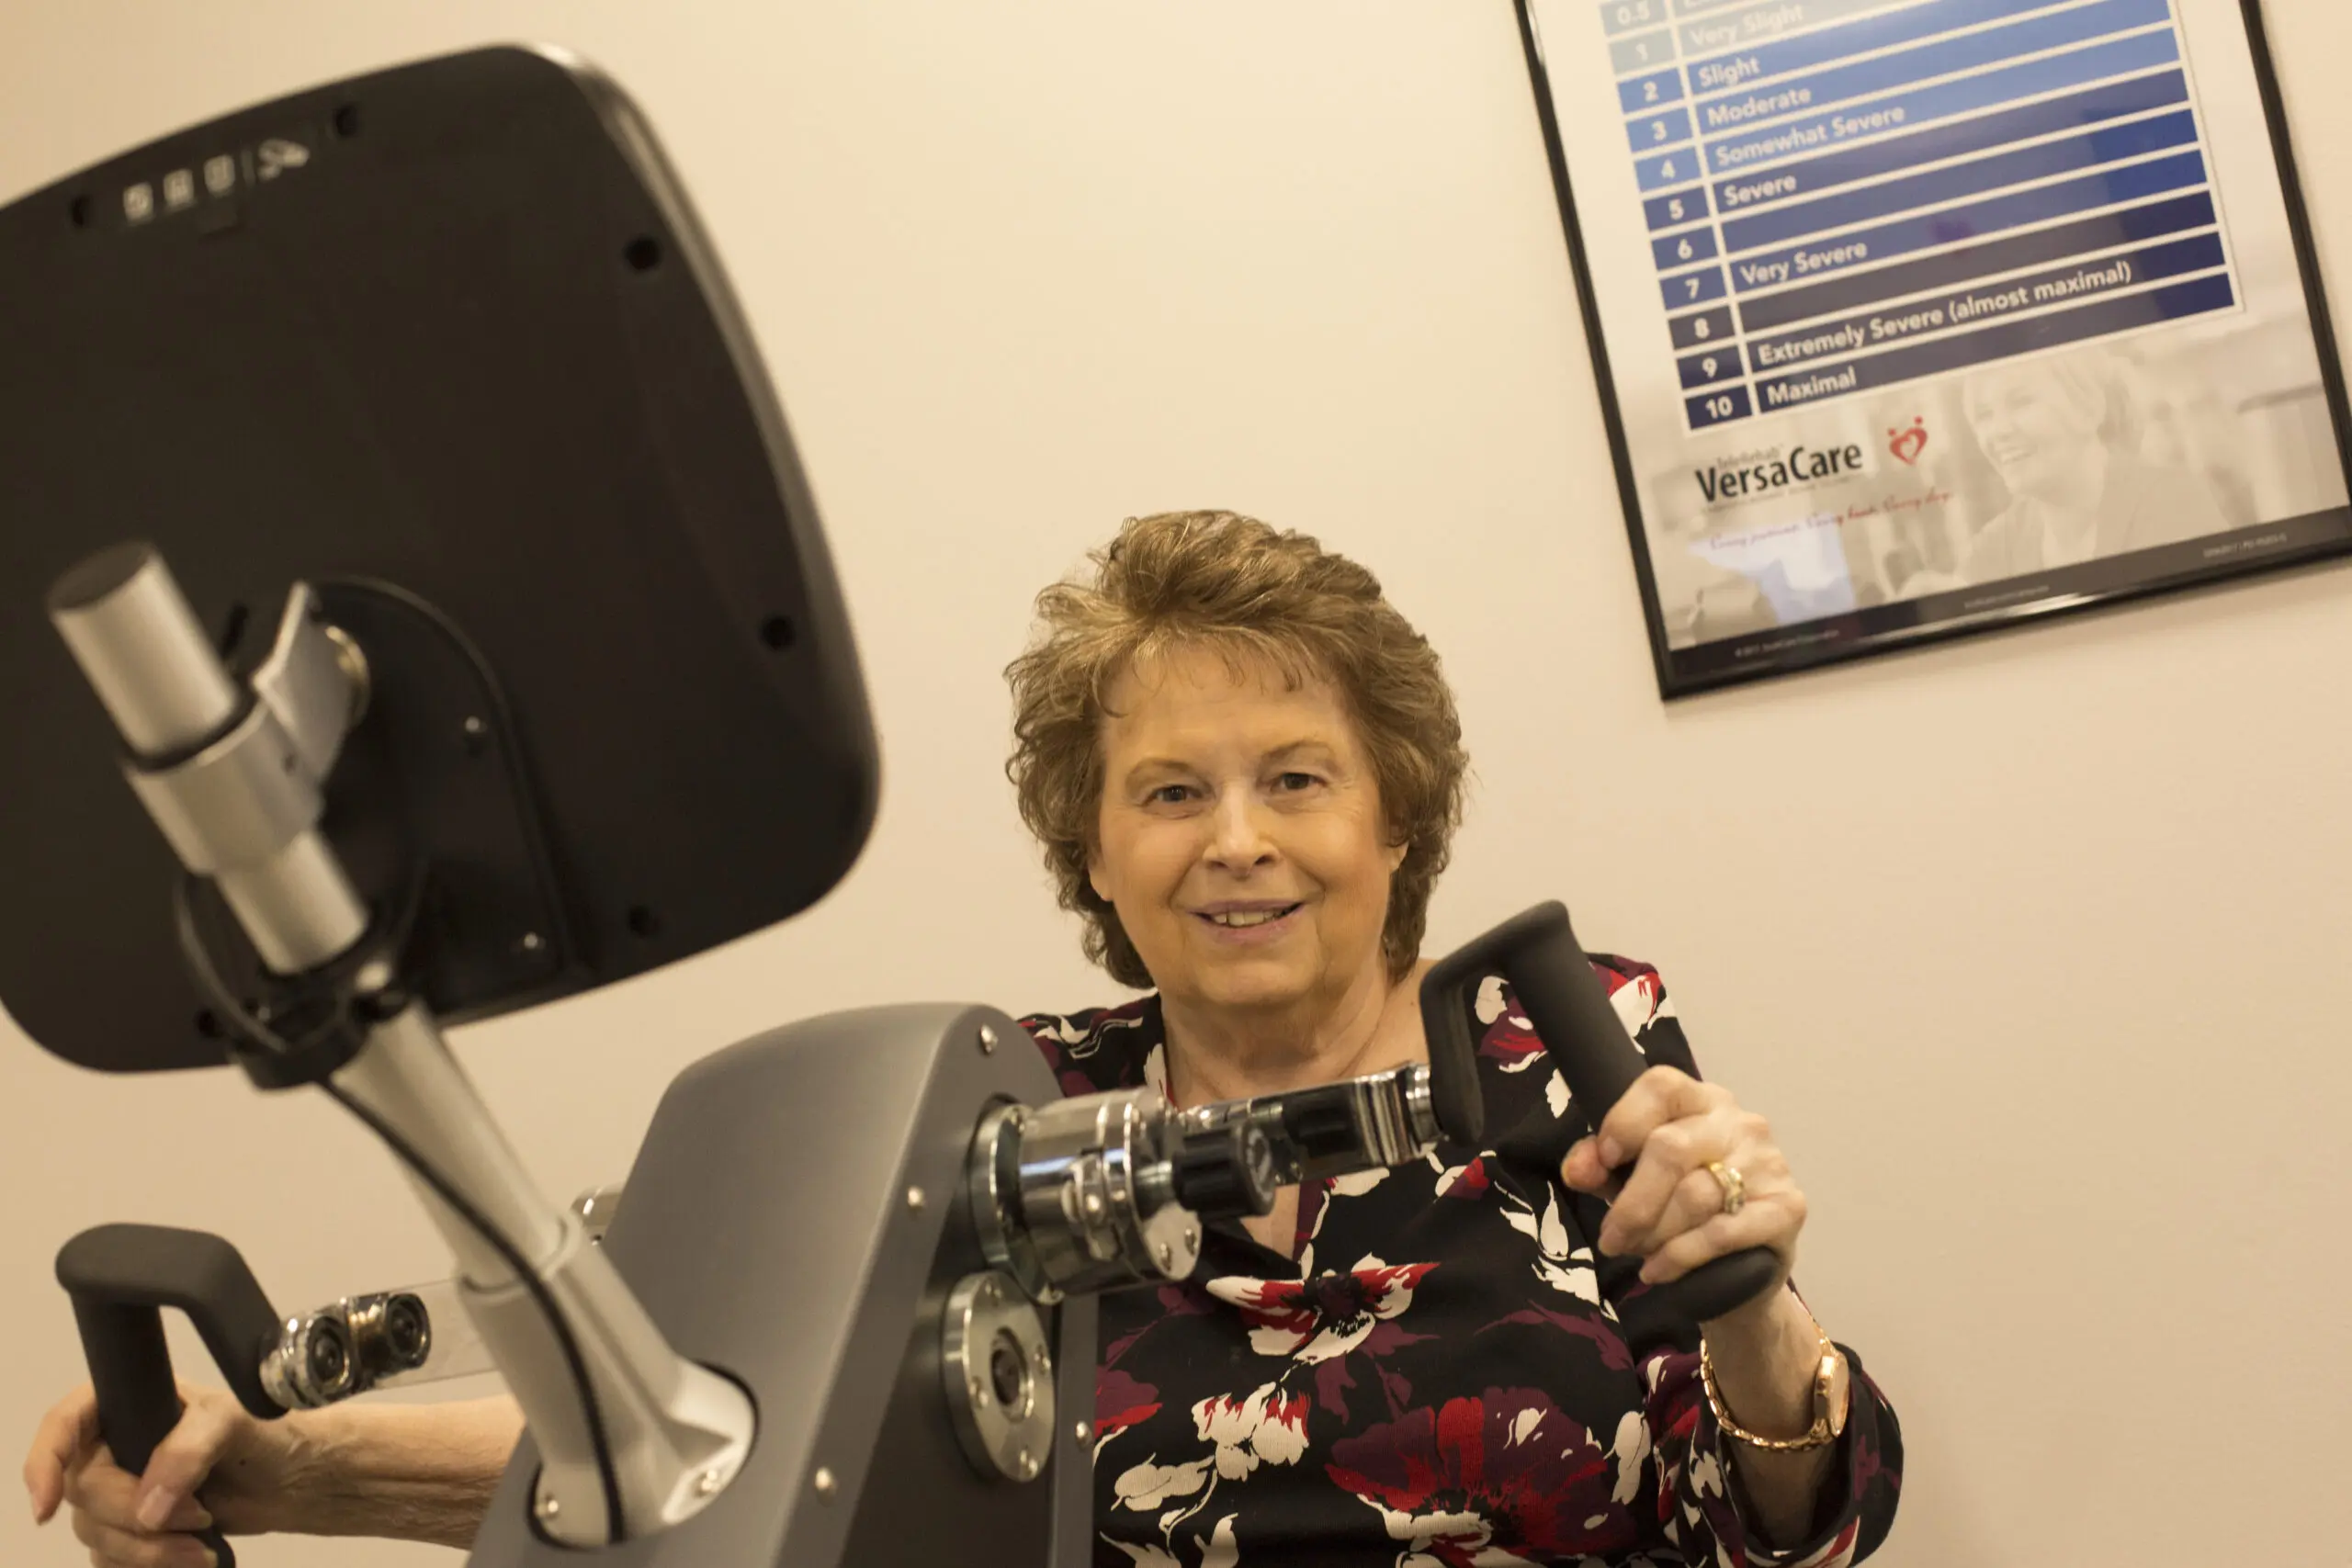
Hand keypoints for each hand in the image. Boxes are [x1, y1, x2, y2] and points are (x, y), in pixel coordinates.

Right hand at [24, 1381, 297, 1566]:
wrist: (287, 1481)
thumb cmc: (260, 1434)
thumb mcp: (231, 1423)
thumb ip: (187, 1452)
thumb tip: (146, 1507)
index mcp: (125, 1403)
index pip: (63, 1425)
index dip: (44, 1463)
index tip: (45, 1506)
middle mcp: (110, 1446)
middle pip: (83, 1491)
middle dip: (135, 1514)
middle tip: (198, 1515)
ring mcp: (117, 1491)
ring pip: (96, 1533)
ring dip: (147, 1549)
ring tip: (201, 1545)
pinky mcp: (130, 1531)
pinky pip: (111, 1559)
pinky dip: (146, 1565)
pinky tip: (190, 1558)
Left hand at [1559, 1065, 1805, 1314]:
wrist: (1740, 1269)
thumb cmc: (1678, 1209)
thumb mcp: (1630, 1180)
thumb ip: (1600, 1167)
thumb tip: (1578, 1169)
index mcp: (1700, 1101)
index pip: (1661, 1085)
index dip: (1624, 1121)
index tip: (1602, 1160)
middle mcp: (1739, 1123)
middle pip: (1670, 1148)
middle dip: (1632, 1202)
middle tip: (1611, 1238)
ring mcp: (1768, 1163)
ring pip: (1694, 1195)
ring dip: (1653, 1233)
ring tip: (1636, 1253)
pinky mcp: (1787, 1208)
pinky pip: (1723, 1232)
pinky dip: (1681, 1255)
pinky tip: (1658, 1270)